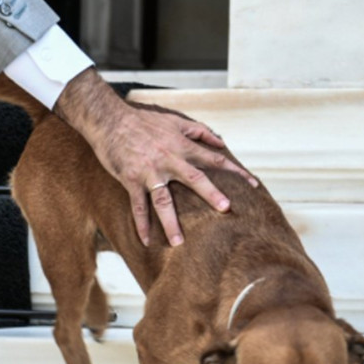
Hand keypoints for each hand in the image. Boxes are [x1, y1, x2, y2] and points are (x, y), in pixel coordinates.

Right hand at [53, 70, 255, 246]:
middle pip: (194, 178)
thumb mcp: (174, 120)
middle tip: (226, 209)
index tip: (253, 184)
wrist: (110, 120)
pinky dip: (141, 223)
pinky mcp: (131, 180)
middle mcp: (168, 159)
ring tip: (179, 243)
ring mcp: (149, 172)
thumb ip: (199, 131)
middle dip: (210, 194)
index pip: (214, 158)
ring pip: (163, 200)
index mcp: (181, 146)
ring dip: (171, 222)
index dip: (235, 171)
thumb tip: (221, 141)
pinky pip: (137, 206)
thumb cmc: (142, 121)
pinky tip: (146, 240)